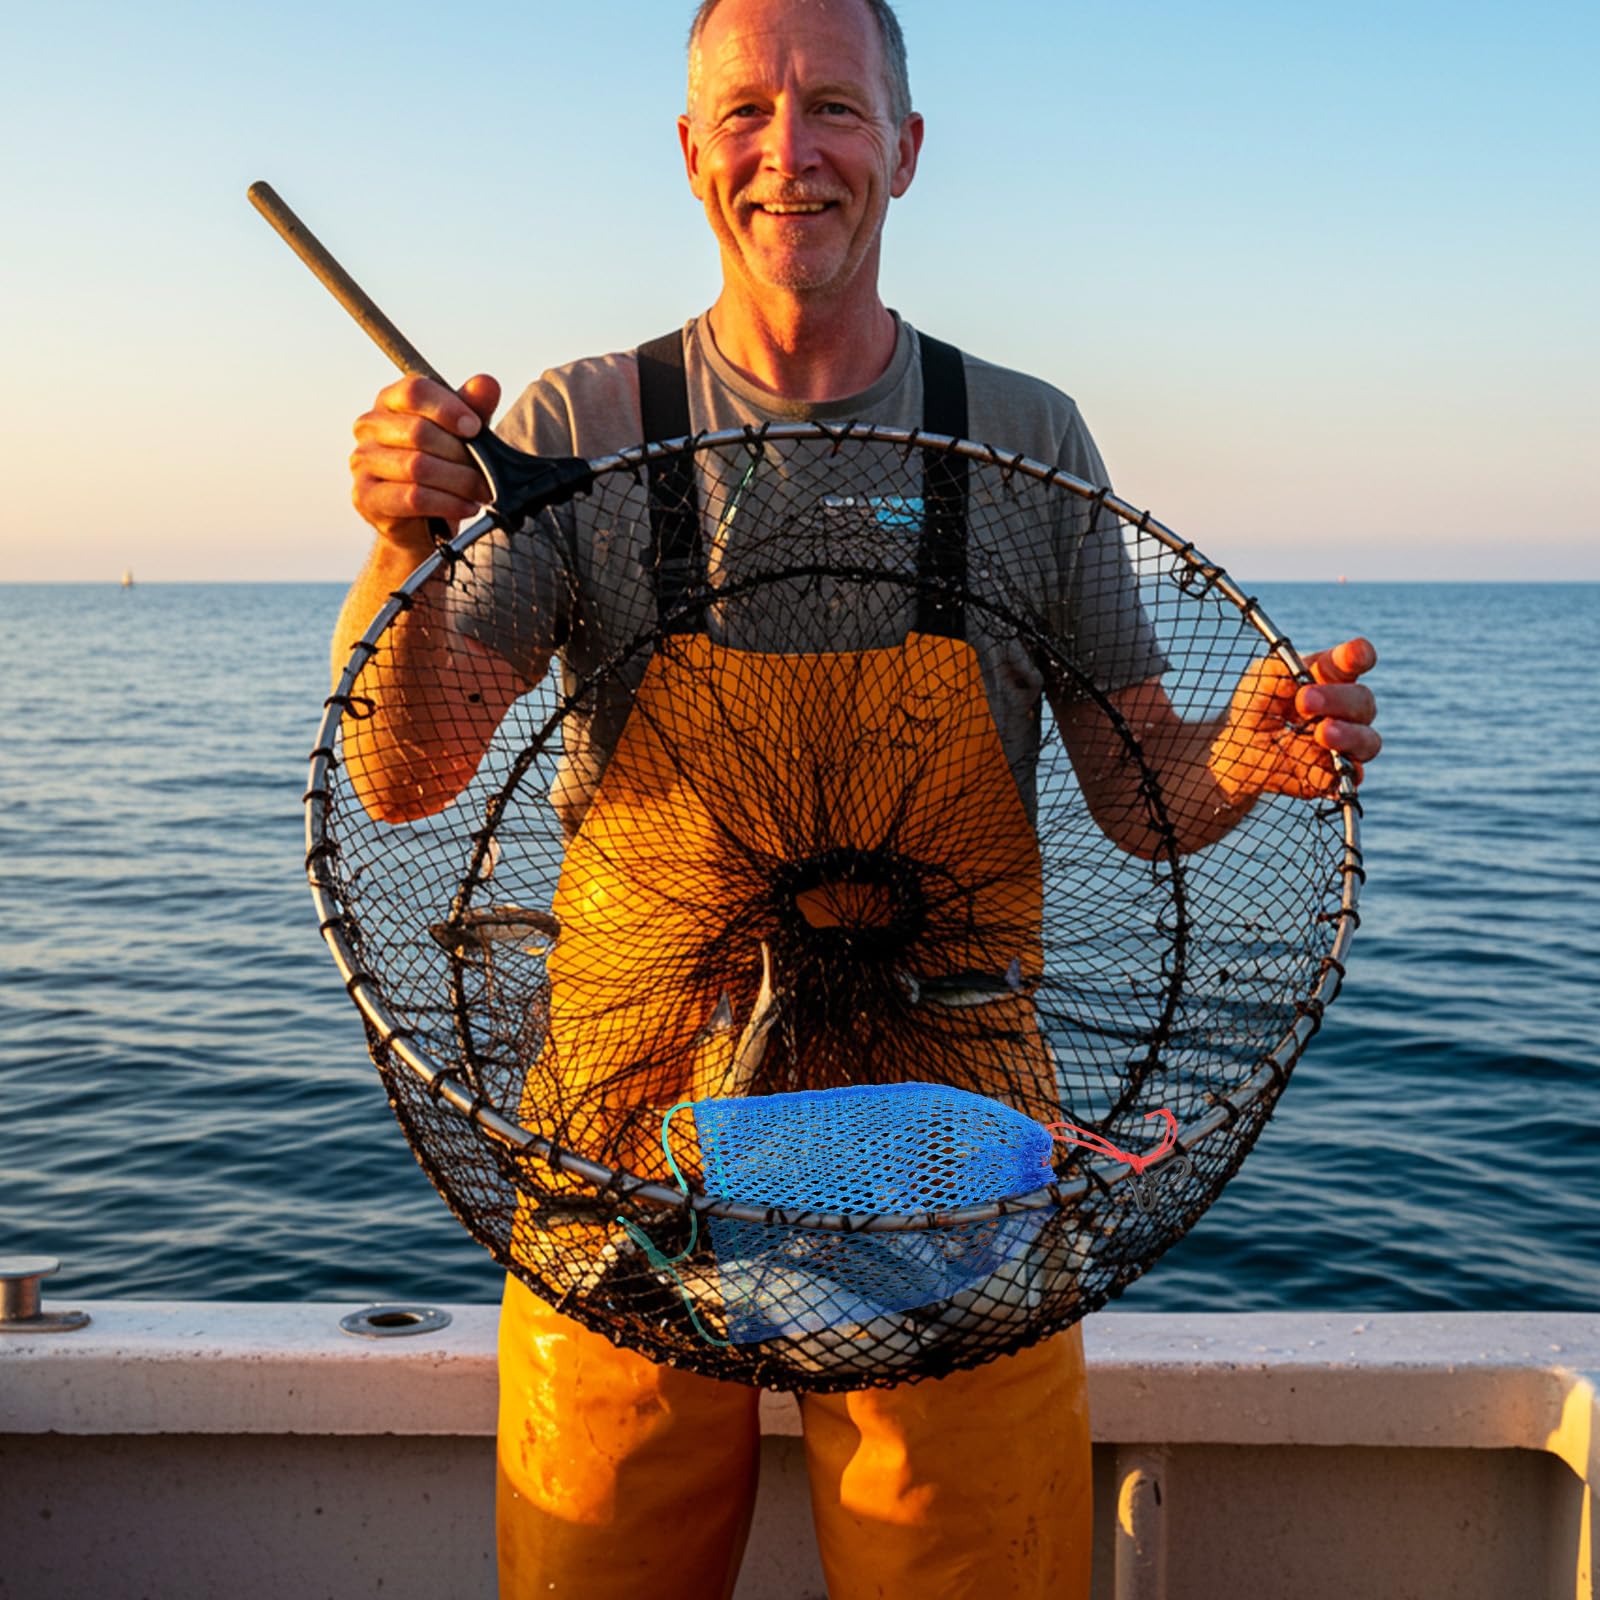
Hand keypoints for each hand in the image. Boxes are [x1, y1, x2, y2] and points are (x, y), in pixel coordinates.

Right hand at [349, 373, 500, 553]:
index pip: (414, 391)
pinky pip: (412, 498)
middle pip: (418, 432)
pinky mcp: (366, 497)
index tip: (475, 428)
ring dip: (459, 482)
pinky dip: (448, 503)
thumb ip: (474, 407)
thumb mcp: (463, 433)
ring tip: (482, 492)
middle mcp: (369, 426)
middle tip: (488, 473)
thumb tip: (487, 383)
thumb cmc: (443, 466)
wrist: (424, 520)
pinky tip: (467, 507)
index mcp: (390, 401)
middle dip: (462, 455)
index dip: (448, 408)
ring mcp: (362, 462)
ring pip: (417, 467)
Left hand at [1210, 637, 1379, 802]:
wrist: (1238, 752)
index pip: (1353, 661)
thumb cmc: (1256, 707)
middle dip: (1337, 698)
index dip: (1358, 656)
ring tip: (1322, 733)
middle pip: (1363, 701)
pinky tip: (1330, 767)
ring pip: (1368, 740)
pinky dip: (1345, 772)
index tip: (1354, 654)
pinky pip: (1352, 776)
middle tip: (1305, 701)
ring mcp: (1346, 743)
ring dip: (1348, 735)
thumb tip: (1296, 675)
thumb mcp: (1257, 683)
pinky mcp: (1337, 774)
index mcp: (1329, 676)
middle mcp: (1346, 709)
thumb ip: (1275, 672)